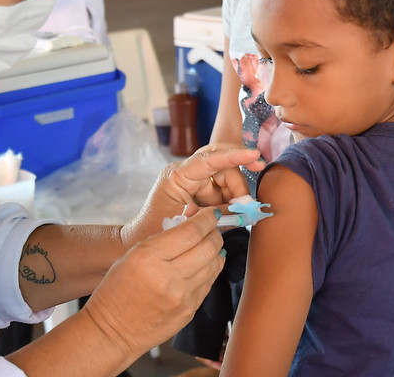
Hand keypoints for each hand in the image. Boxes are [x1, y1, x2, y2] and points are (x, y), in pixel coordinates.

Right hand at [83, 208, 225, 357]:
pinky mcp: (189, 312)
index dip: (207, 218)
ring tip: (208, 245)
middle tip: (212, 228)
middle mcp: (169, 278)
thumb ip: (163, 236)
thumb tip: (192, 216)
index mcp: (149, 257)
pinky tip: (203, 265)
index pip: (191, 231)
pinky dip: (210, 270)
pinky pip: (209, 284)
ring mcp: (182, 298)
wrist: (112, 330)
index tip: (211, 213)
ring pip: (214, 265)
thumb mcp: (133, 254)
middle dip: (215, 233)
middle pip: (208, 247)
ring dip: (215, 251)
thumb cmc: (117, 288)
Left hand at [121, 144, 265, 247]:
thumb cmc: (154, 231)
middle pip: (223, 166)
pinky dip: (233, 202)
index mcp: (176, 176)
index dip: (234, 156)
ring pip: (227, 179)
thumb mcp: (185, 224)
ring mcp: (194, 181)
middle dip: (239, 184)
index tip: (254, 155)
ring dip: (237, 196)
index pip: (209, 159)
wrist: (139, 239)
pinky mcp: (200, 191)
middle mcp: (186, 173)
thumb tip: (243, 209)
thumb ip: (214, 215)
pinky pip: (224, 191)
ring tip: (240, 215)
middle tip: (247, 206)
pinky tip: (235, 215)